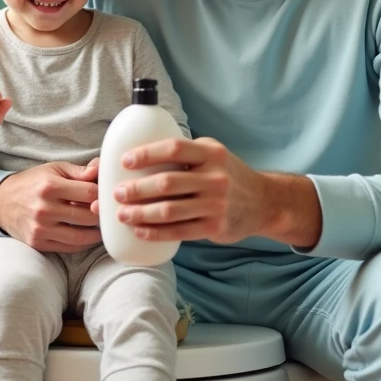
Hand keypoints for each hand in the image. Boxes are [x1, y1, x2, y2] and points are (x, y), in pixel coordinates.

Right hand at [0, 159, 102, 252]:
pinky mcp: (38, 243)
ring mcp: (41, 229)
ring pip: (81, 236)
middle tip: (106, 212)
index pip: (90, 193)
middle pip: (88, 216)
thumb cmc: (33, 183)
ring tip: (100, 225)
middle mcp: (44, 209)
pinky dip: (82, 243)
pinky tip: (86, 235)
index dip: (102, 195)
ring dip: (95, 232)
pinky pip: (69, 247)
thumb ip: (80, 171)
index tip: (105, 196)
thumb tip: (101, 170)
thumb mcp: (54, 169)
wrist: (1, 202)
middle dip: (100, 214)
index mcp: (50, 187)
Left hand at [102, 137, 285, 243]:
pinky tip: (140, 231)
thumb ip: (187, 153)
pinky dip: (156, 232)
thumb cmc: (229, 175)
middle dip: (137, 189)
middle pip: (167, 183)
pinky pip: (179, 231)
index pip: (174, 149)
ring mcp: (216, 204)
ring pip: (170, 210)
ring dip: (141, 213)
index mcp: (211, 153)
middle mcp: (215, 177)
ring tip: (122, 214)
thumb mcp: (215, 154)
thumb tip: (143, 153)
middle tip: (117, 193)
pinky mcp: (215, 227)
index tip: (125, 161)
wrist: (264, 203)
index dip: (147, 154)